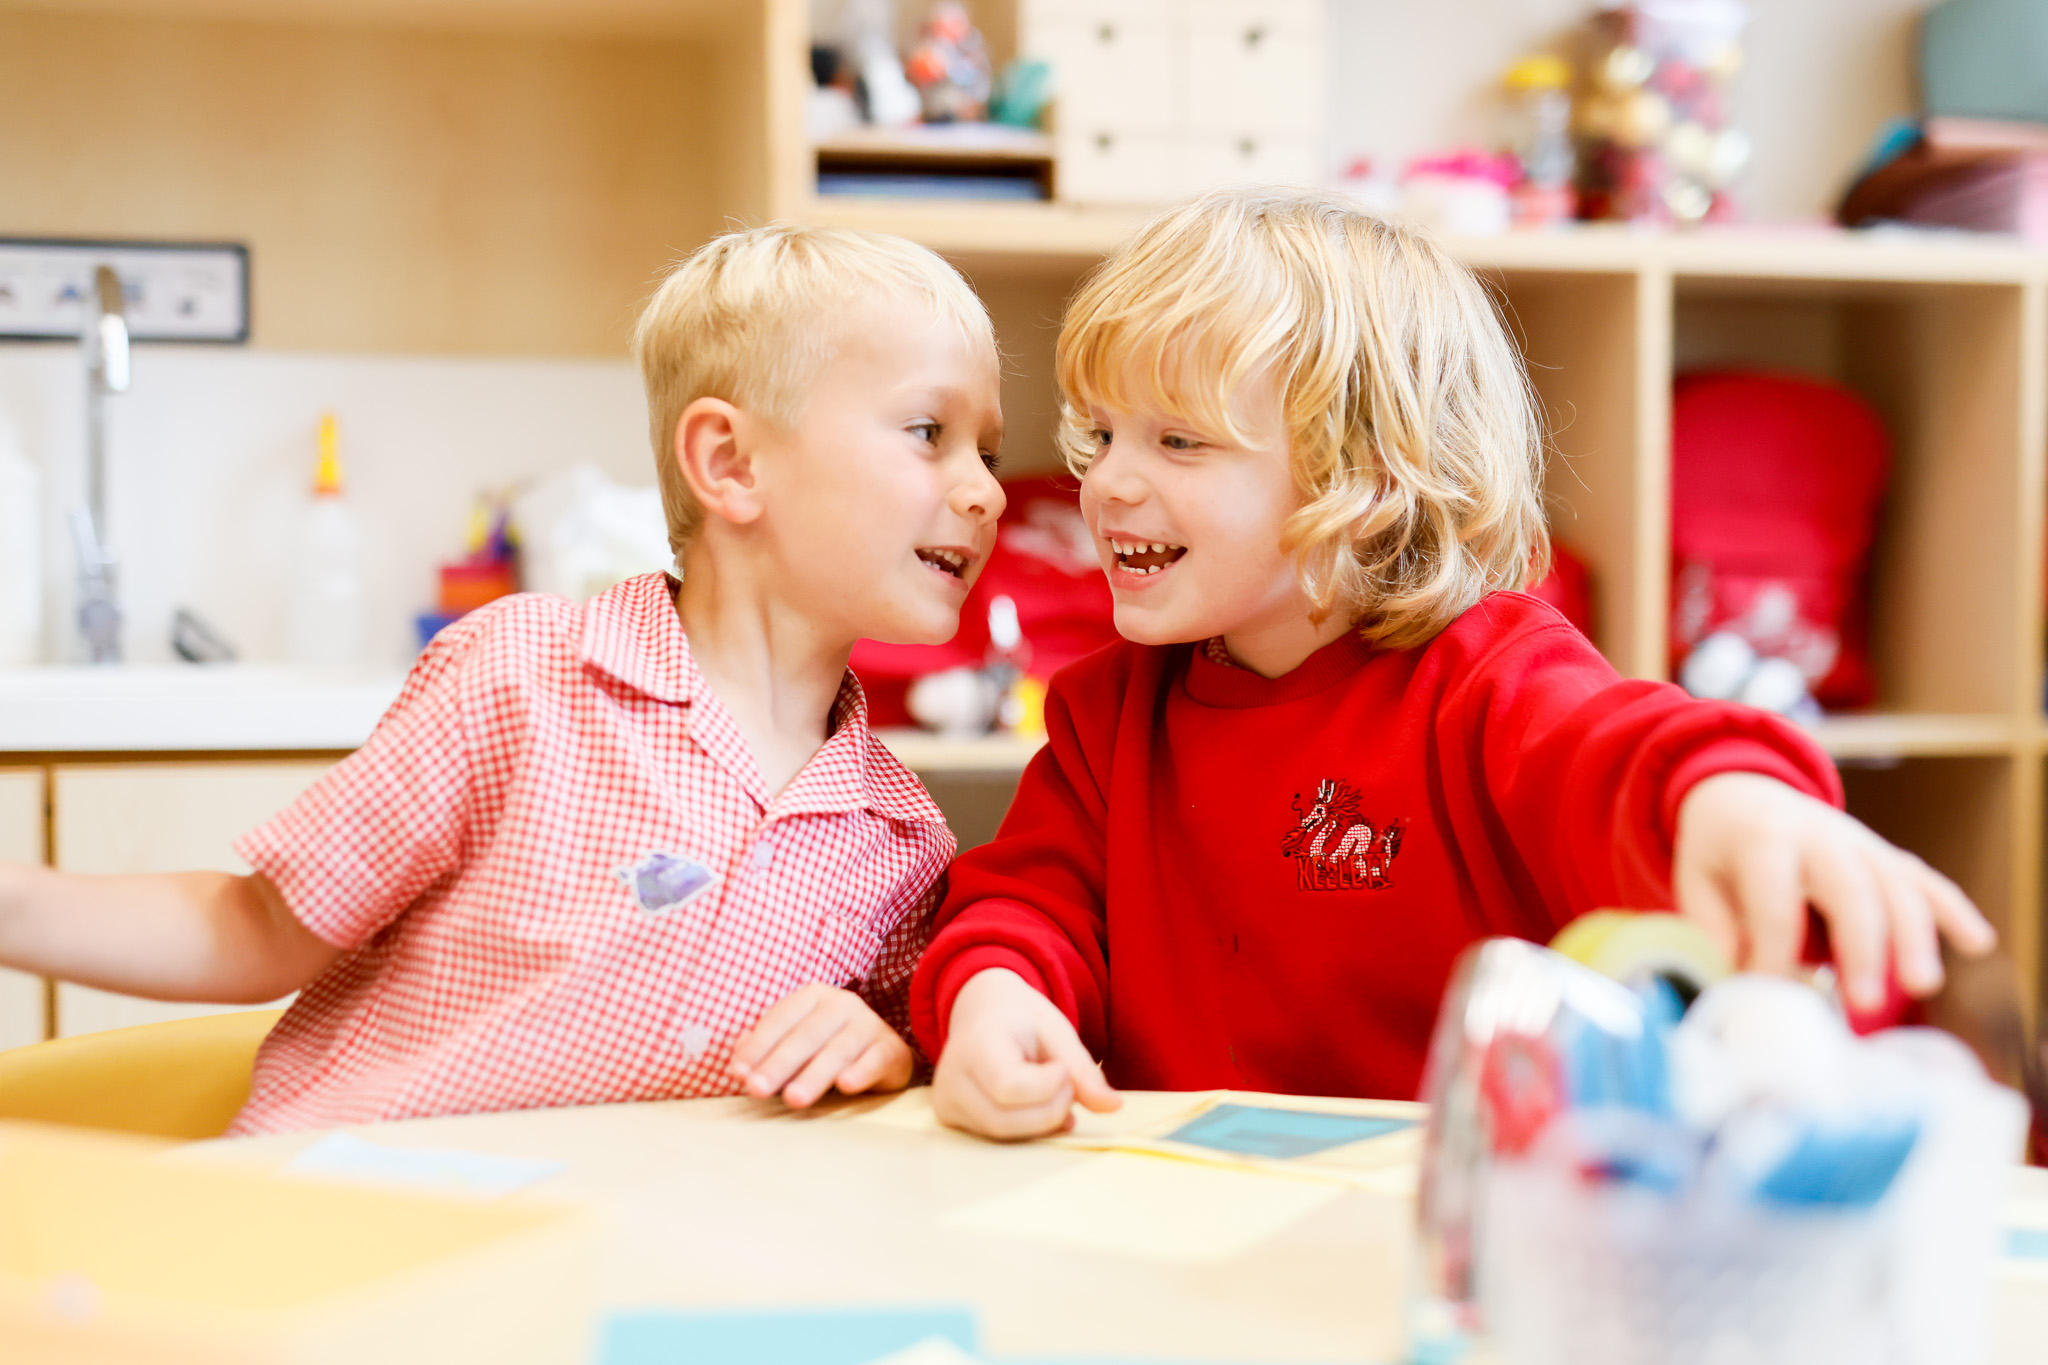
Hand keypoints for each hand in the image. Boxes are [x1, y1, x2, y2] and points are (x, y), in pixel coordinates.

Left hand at [729, 984, 913, 1107]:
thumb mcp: (794, 1044)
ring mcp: (869, 1025)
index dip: (758, 1045)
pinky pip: (874, 1060)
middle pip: (807, 1035)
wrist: (881, 1053)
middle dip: (779, 1063)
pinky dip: (860, 1072)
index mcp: (813, 996)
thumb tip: (737, 1059)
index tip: (738, 1073)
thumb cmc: (826, 1047)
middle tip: (757, 1089)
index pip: (781, 1018)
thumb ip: (764, 1048)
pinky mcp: (891, 1049)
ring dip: (814, 1075)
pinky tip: (845, 1085)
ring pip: (839, 1050)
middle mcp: (842, 1004)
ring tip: (793, 1099)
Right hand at [931, 967, 1120, 1139]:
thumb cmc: (1020, 1018)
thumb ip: (1082, 1068)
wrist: (981, 1012)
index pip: (1008, 1086)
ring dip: (1042, 1123)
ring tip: (1056, 1096)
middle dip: (1050, 1111)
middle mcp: (950, 1077)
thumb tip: (1114, 1106)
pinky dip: (1026, 1129)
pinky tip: (1041, 1110)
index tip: (1063, 1068)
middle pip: (1004, 1120)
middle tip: (1067, 1086)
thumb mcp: (1055, 1030)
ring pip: (1001, 1135)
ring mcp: (946, 1103)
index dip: (1048, 1087)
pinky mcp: (951, 1119)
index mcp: (974, 1043)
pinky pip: (994, 1137)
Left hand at [1673, 772, 1996, 1012]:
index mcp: (1763, 839)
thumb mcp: (1697, 879)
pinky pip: (1926, 880)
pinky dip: (1953, 909)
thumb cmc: (1720, 848)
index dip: (1774, 953)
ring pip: (1898, 886)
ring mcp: (1861, 843)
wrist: (1743, 790)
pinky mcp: (1886, 855)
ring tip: (1921, 986)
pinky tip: (1977, 943)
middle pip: (1849, 889)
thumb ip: (1714, 931)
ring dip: (1914, 936)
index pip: (1775, 901)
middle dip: (1861, 947)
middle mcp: (1819, 837)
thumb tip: (1737, 988)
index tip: (1770, 995)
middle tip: (1864, 1002)